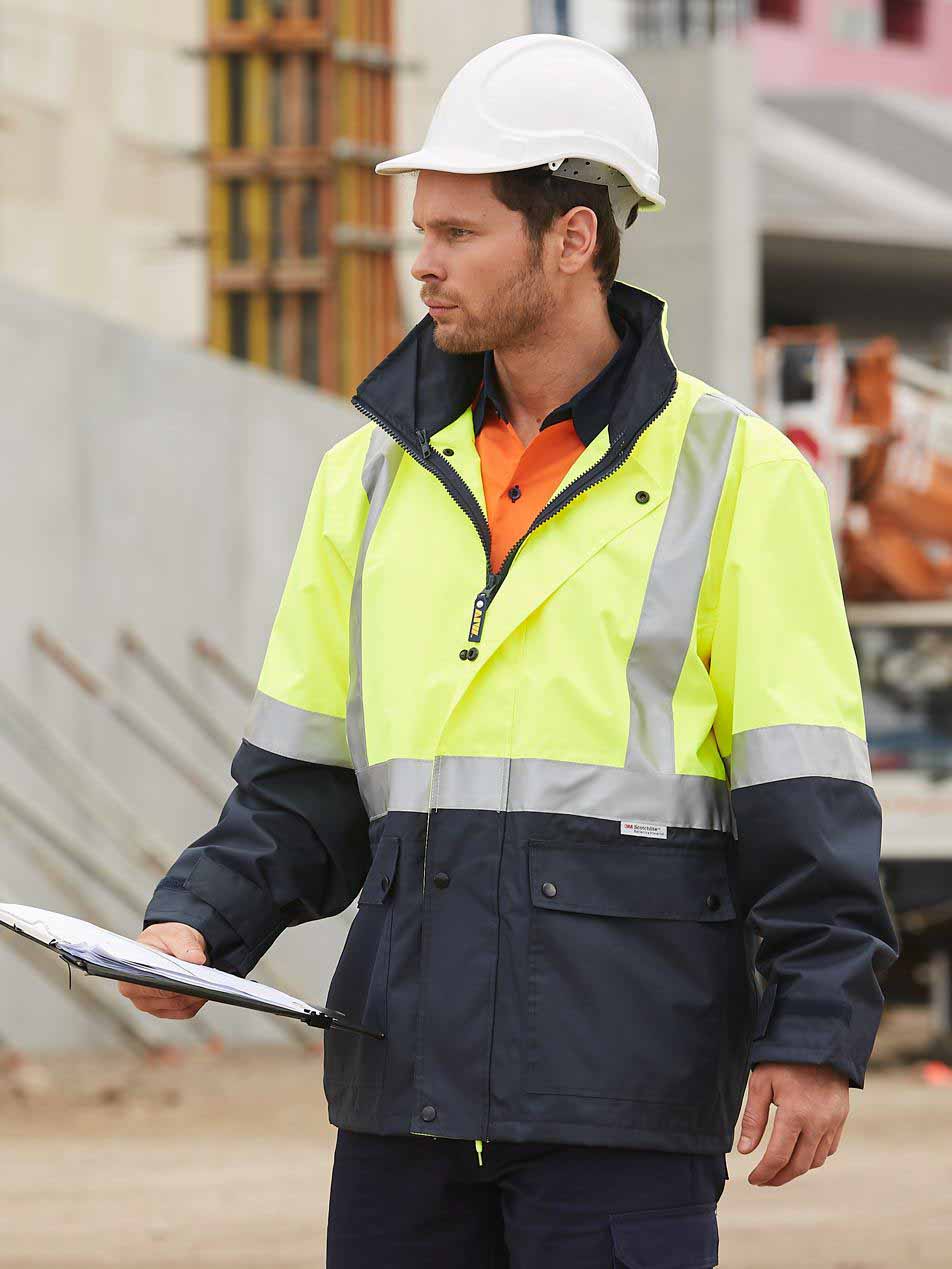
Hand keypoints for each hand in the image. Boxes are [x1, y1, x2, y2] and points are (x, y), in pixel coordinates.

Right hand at [117, 923, 208, 1019]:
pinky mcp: (166, 1010)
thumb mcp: (175, 933)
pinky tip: (204, 989)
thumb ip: (184, 944)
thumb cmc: (166, 939)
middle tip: (206, 980)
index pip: (150, 986)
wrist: (171, 944)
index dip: (171, 984)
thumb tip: (196, 959)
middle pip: (168, 998)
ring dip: (195, 995)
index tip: (190, 978)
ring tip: (207, 981)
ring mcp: (151, 1005)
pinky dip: (197, 1001)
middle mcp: (137, 994)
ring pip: (179, 1006)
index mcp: (131, 975)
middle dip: (188, 989)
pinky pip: (185, 1011)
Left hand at [737, 1062, 848, 1185]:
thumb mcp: (761, 1082)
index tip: (752, 1180)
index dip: (764, 1173)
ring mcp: (833, 1122)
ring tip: (779, 1169)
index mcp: (795, 1114)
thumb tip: (744, 1151)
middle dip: (779, 1178)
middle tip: (763, 1181)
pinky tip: (799, 1153)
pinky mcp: (841, 1119)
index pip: (778, 1157)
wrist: (819, 1041)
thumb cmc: (784, 1060)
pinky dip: (813, 1157)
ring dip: (796, 1170)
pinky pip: (828, 1149)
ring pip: (815, 1161)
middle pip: (798, 1166)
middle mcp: (818, 1123)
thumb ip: (753, 1119)